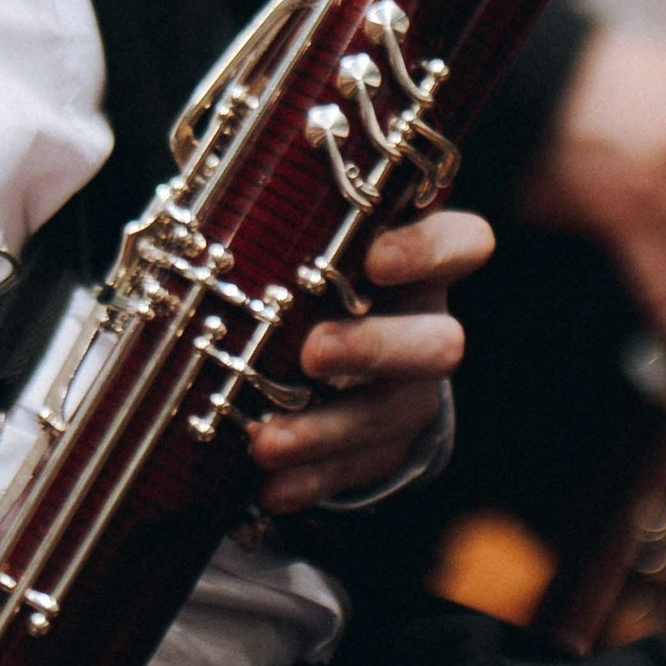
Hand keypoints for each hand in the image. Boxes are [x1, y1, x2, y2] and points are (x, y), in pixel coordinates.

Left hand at [250, 208, 492, 515]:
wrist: (322, 348)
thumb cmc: (307, 272)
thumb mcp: (303, 238)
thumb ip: (282, 215)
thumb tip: (202, 177)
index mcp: (416, 260)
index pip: (464, 242)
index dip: (430, 250)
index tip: (376, 259)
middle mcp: (424, 324)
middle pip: (440, 343)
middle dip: (373, 349)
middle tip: (312, 353)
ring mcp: (410, 391)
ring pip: (392, 415)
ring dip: (327, 430)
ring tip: (264, 442)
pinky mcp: (384, 446)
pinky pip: (356, 470)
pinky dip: (311, 479)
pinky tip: (270, 488)